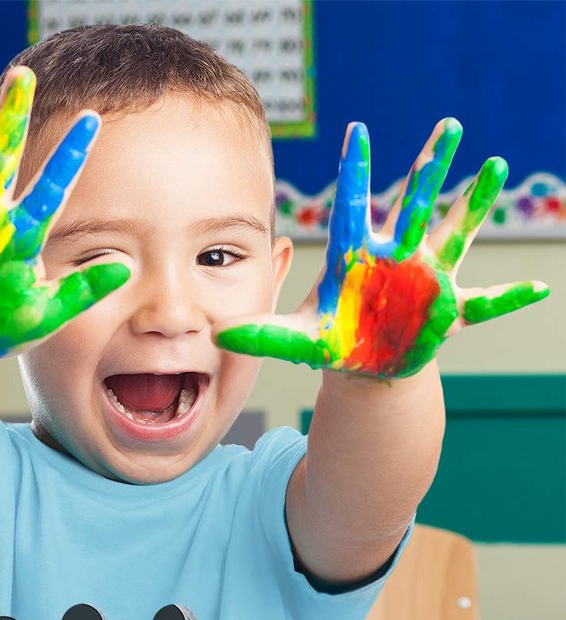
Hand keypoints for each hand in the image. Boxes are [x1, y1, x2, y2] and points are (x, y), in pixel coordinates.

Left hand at [214, 119, 548, 378]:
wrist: (364, 363)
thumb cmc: (332, 339)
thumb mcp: (296, 338)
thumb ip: (261, 335)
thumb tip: (217, 337)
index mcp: (356, 257)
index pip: (353, 207)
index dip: (354, 172)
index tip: (356, 132)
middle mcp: (395, 257)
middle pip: (414, 205)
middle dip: (430, 168)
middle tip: (448, 125)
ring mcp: (425, 279)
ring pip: (456, 234)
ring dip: (476, 204)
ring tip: (496, 166)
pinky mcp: (447, 310)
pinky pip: (486, 304)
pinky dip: (511, 300)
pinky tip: (541, 290)